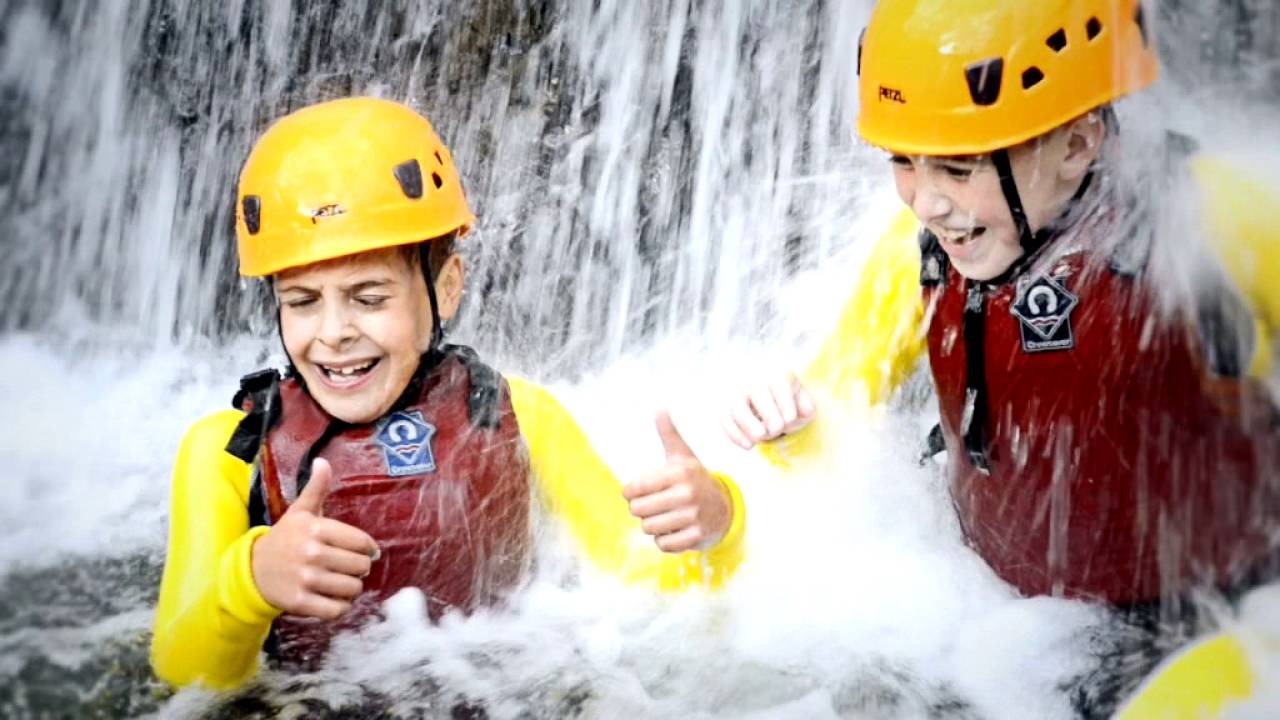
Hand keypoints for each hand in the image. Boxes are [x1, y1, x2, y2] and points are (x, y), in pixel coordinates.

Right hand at [250, 458, 379, 619]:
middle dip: (359, 569)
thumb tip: (323, 461)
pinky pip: (337, 610)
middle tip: (348, 567)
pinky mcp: (300, 603)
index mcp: (315, 529)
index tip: (365, 551)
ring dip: (352, 588)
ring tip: (342, 582)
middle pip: (360, 567)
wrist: (252, 570)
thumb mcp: (300, 512)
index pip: (362, 542)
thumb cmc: (285, 539)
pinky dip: (341, 607)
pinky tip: (334, 599)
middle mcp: (311, 553)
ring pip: (352, 589)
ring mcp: (305, 579)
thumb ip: (316, 488)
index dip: (368, 549)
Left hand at [623, 411, 731, 552]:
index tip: (637, 491)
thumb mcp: (682, 456)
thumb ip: (669, 434)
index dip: (629, 492)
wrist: (724, 507)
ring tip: (665, 515)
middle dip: (641, 509)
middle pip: (638, 511)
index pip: (634, 488)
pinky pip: (662, 544)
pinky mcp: (696, 537)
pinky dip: (664, 540)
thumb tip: (660, 408)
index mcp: (679, 472)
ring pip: (648, 528)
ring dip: (653, 525)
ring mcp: (693, 517)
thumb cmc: (694, 479)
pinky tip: (675, 528)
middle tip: (653, 505)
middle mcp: (686, 494)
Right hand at [723, 370, 815, 448]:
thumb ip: (806, 406)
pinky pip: (726, 420)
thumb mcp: (802, 401)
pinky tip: (749, 446)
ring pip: (737, 405)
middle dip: (768, 413)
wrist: (767, 395)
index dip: (785, 404)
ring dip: (748, 423)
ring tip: (759, 437)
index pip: (779, 383)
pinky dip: (735, 434)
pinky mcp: (726, 409)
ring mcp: (737, 393)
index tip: (789, 420)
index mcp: (777, 373)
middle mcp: (754, 380)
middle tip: (776, 429)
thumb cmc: (788, 401)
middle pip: (756, 390)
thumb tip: (802, 411)